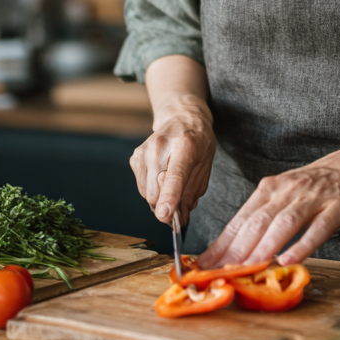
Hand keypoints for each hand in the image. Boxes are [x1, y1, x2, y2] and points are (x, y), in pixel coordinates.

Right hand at [129, 95, 215, 225]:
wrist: (181, 118)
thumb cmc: (197, 142)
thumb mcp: (205, 166)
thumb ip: (192, 195)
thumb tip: (181, 220)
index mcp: (185, 146)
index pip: (175, 175)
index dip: (169, 197)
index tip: (164, 215)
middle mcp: (160, 147)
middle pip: (156, 192)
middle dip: (166, 207)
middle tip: (179, 205)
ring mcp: (144, 151)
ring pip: (146, 194)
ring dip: (159, 198)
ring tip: (172, 182)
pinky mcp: (135, 157)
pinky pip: (141, 187)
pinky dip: (152, 189)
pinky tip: (162, 175)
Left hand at [196, 146, 339, 267]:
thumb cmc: (317, 185)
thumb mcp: (285, 194)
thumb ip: (263, 217)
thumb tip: (235, 248)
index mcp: (270, 189)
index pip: (240, 219)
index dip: (221, 244)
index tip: (203, 264)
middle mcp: (287, 192)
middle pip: (256, 222)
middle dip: (235, 250)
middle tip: (219, 273)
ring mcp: (312, 199)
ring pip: (283, 224)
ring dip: (264, 247)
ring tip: (248, 268)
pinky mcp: (336, 207)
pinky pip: (317, 228)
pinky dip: (302, 245)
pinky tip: (289, 260)